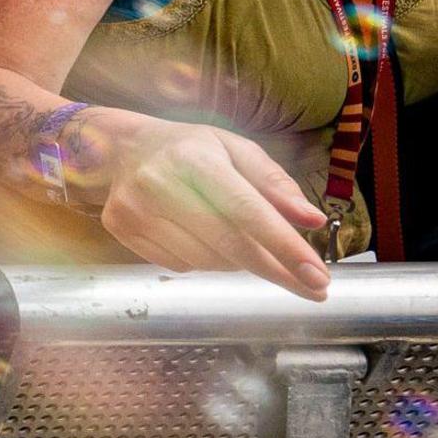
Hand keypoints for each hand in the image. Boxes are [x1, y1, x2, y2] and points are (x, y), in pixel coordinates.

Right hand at [95, 121, 332, 299]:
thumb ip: (275, 183)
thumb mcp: (235, 149)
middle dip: (277, 270)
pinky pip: (182, 266)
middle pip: (231, 245)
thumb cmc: (188, 148)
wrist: (120, 148)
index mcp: (194, 157)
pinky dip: (205, 260)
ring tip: (237, 238)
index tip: (318, 276)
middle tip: (312, 288)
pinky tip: (201, 236)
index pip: (247, 210)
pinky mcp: (122, 231)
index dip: (285, 247)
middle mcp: (159, 184)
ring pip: (209, 262)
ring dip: (238, 262)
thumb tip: (312, 220)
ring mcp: (136, 210)